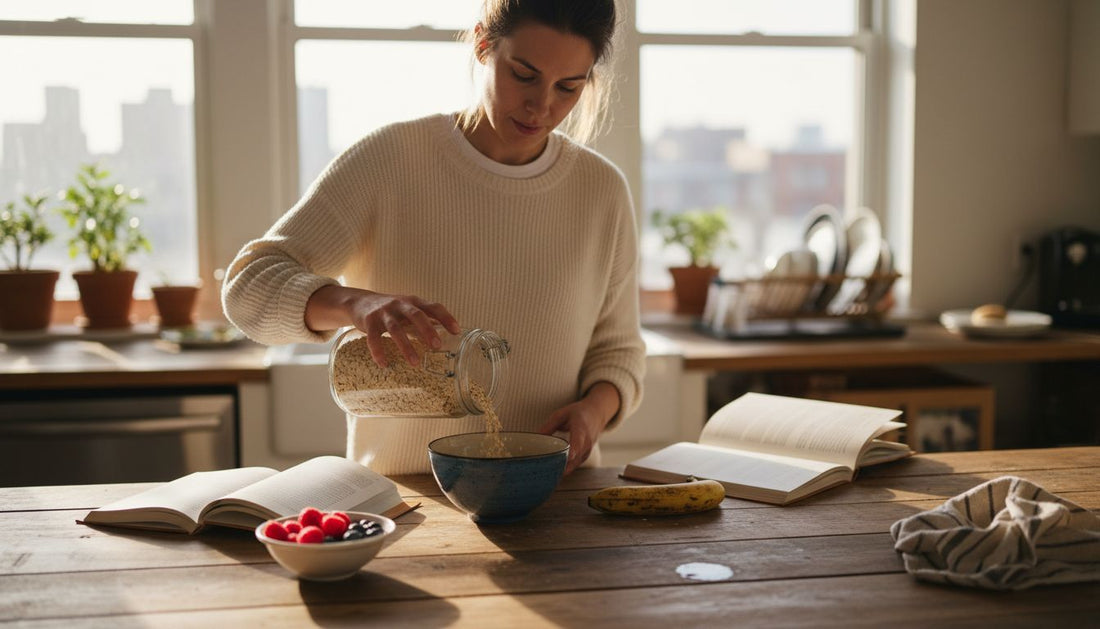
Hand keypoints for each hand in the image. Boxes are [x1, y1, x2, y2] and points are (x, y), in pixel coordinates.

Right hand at [306, 285, 459, 366]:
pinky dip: (379, 351)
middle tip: (437, 345)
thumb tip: (448, 334)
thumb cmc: (392, 309)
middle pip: (416, 315)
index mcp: (414, 302)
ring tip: (415, 363)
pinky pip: (373, 338)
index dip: (446, 317)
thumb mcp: (410, 309)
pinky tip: (384, 364)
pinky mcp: (369, 322)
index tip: (457, 331)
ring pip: (396, 329)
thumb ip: (427, 319)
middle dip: (427, 330)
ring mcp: (384, 313)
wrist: (360, 302)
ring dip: (406, 346)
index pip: (434, 307)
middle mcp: (400, 304)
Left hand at [537, 383, 620, 474]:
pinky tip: (556, 473)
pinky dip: (567, 468)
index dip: (573, 450)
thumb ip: (549, 425)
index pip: (578, 440)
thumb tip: (536, 437)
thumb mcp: (562, 414)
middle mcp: (586, 441)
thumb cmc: (577, 413)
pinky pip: (576, 464)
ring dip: (564, 469)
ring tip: (549, 476)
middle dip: (564, 465)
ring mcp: (588, 449)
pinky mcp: (586, 455)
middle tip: (548, 473)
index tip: (568, 457)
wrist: (596, 414)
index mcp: (580, 428)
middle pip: (577, 456)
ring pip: (576, 463)